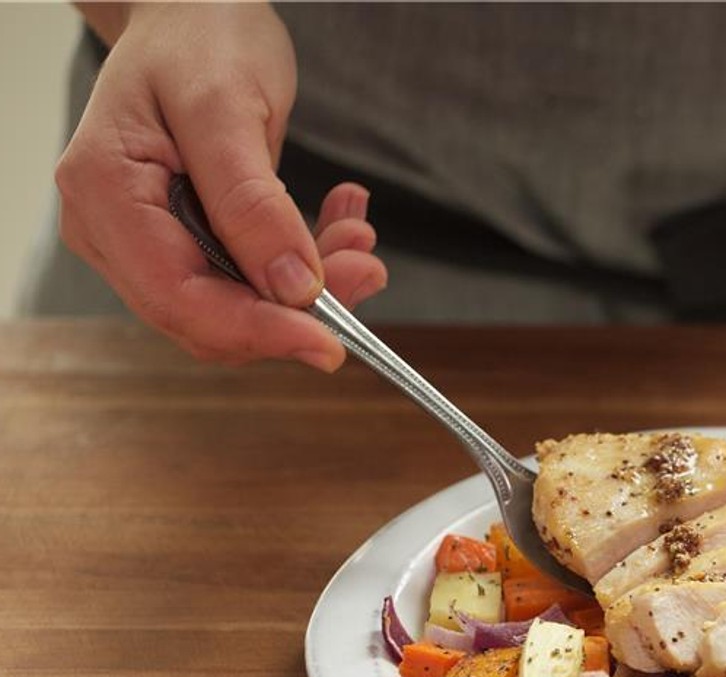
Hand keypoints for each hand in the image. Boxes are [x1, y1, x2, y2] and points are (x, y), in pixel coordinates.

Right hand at [55, 3, 385, 369]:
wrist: (194, 10)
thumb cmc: (199, 34)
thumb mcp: (227, 106)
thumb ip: (252, 201)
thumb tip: (290, 287)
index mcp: (105, 192)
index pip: (179, 298)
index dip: (258, 332)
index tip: (330, 343)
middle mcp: (114, 228)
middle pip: (209, 317)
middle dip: (296, 310)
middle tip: (367, 267)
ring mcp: (149, 239)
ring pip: (239, 306)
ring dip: (312, 285)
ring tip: (358, 234)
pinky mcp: (188, 242)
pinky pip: (251, 281)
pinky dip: (306, 263)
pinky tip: (341, 221)